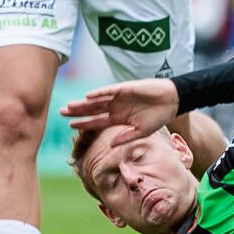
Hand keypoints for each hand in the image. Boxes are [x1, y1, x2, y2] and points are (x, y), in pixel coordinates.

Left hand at [61, 77, 181, 144]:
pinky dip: (99, 93)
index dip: (84, 123)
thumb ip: (126, 137)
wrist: (172, 101)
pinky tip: (88, 96)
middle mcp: (116, 107)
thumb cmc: (159, 117)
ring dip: (84, 103)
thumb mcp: (142, 131)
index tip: (70, 126)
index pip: (97, 121)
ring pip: (97, 100)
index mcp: (119, 118)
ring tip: (69, 105)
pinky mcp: (126, 88)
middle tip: (61, 112)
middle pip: (93, 110)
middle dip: (78, 112)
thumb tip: (110, 145)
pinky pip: (109, 90)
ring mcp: (120, 97)